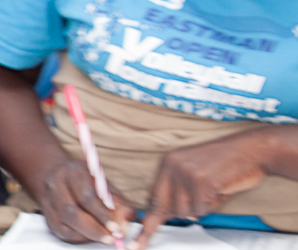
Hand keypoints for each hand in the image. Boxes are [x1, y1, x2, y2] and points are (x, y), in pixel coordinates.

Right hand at [34, 158, 133, 244]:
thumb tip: (124, 224)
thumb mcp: (105, 184)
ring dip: (87, 235)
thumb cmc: (87, 181)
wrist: (59, 174)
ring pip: (65, 223)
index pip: (86, 196)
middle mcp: (56, 183)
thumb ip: (119, 203)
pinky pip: (61, 231)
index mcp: (73, 172)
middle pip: (71, 212)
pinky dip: (78, 237)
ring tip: (104, 237)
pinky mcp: (47, 214)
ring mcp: (48, 199)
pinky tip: (90, 235)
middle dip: (94, 229)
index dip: (102, 215)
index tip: (116, 228)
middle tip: (111, 238)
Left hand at [133, 132, 271, 248]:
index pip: (152, 196)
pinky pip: (201, 210)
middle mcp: (171, 166)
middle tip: (159, 231)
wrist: (249, 150)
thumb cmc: (225, 165)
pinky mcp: (200, 181)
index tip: (138, 237)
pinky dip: (212, 206)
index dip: (149, 217)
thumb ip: (178, 193)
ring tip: (211, 191)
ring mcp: (185, 173)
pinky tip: (219, 189)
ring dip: (199, 208)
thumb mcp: (194, 175)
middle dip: (163, 221)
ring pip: (183, 212)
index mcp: (166, 163)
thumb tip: (166, 215)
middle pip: (162, 207)